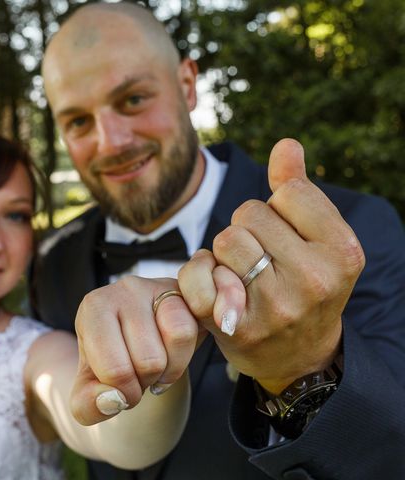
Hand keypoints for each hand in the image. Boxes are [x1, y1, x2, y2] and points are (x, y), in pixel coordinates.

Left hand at [70, 276, 205, 424]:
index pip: (115, 369)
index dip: (125, 394)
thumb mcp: (89, 389)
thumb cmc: (110, 362)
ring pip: (177, 338)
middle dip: (147, 381)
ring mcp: (155, 286)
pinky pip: (193, 327)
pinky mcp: (183, 291)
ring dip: (170, 368)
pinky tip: (171, 356)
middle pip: (149, 359)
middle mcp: (122, 289)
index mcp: (93, 309)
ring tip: (154, 366)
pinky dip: (185, 356)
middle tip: (138, 374)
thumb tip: (112, 401)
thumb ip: (87, 405)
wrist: (133, 342)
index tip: (121, 390)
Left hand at [178, 139, 364, 393]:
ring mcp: (275, 305)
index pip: (288, 191)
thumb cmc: (304, 284)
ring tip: (241, 272)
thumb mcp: (316, 240)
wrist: (298, 355)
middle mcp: (314, 279)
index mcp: (342, 250)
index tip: (285, 236)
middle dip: (247, 230)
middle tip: (261, 258)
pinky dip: (199, 274)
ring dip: (224, 252)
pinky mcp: (237, 325)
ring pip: (224, 240)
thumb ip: (299, 190)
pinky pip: (198, 273)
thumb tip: (286, 144)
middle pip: (249, 213)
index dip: (278, 208)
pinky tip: (216, 288)